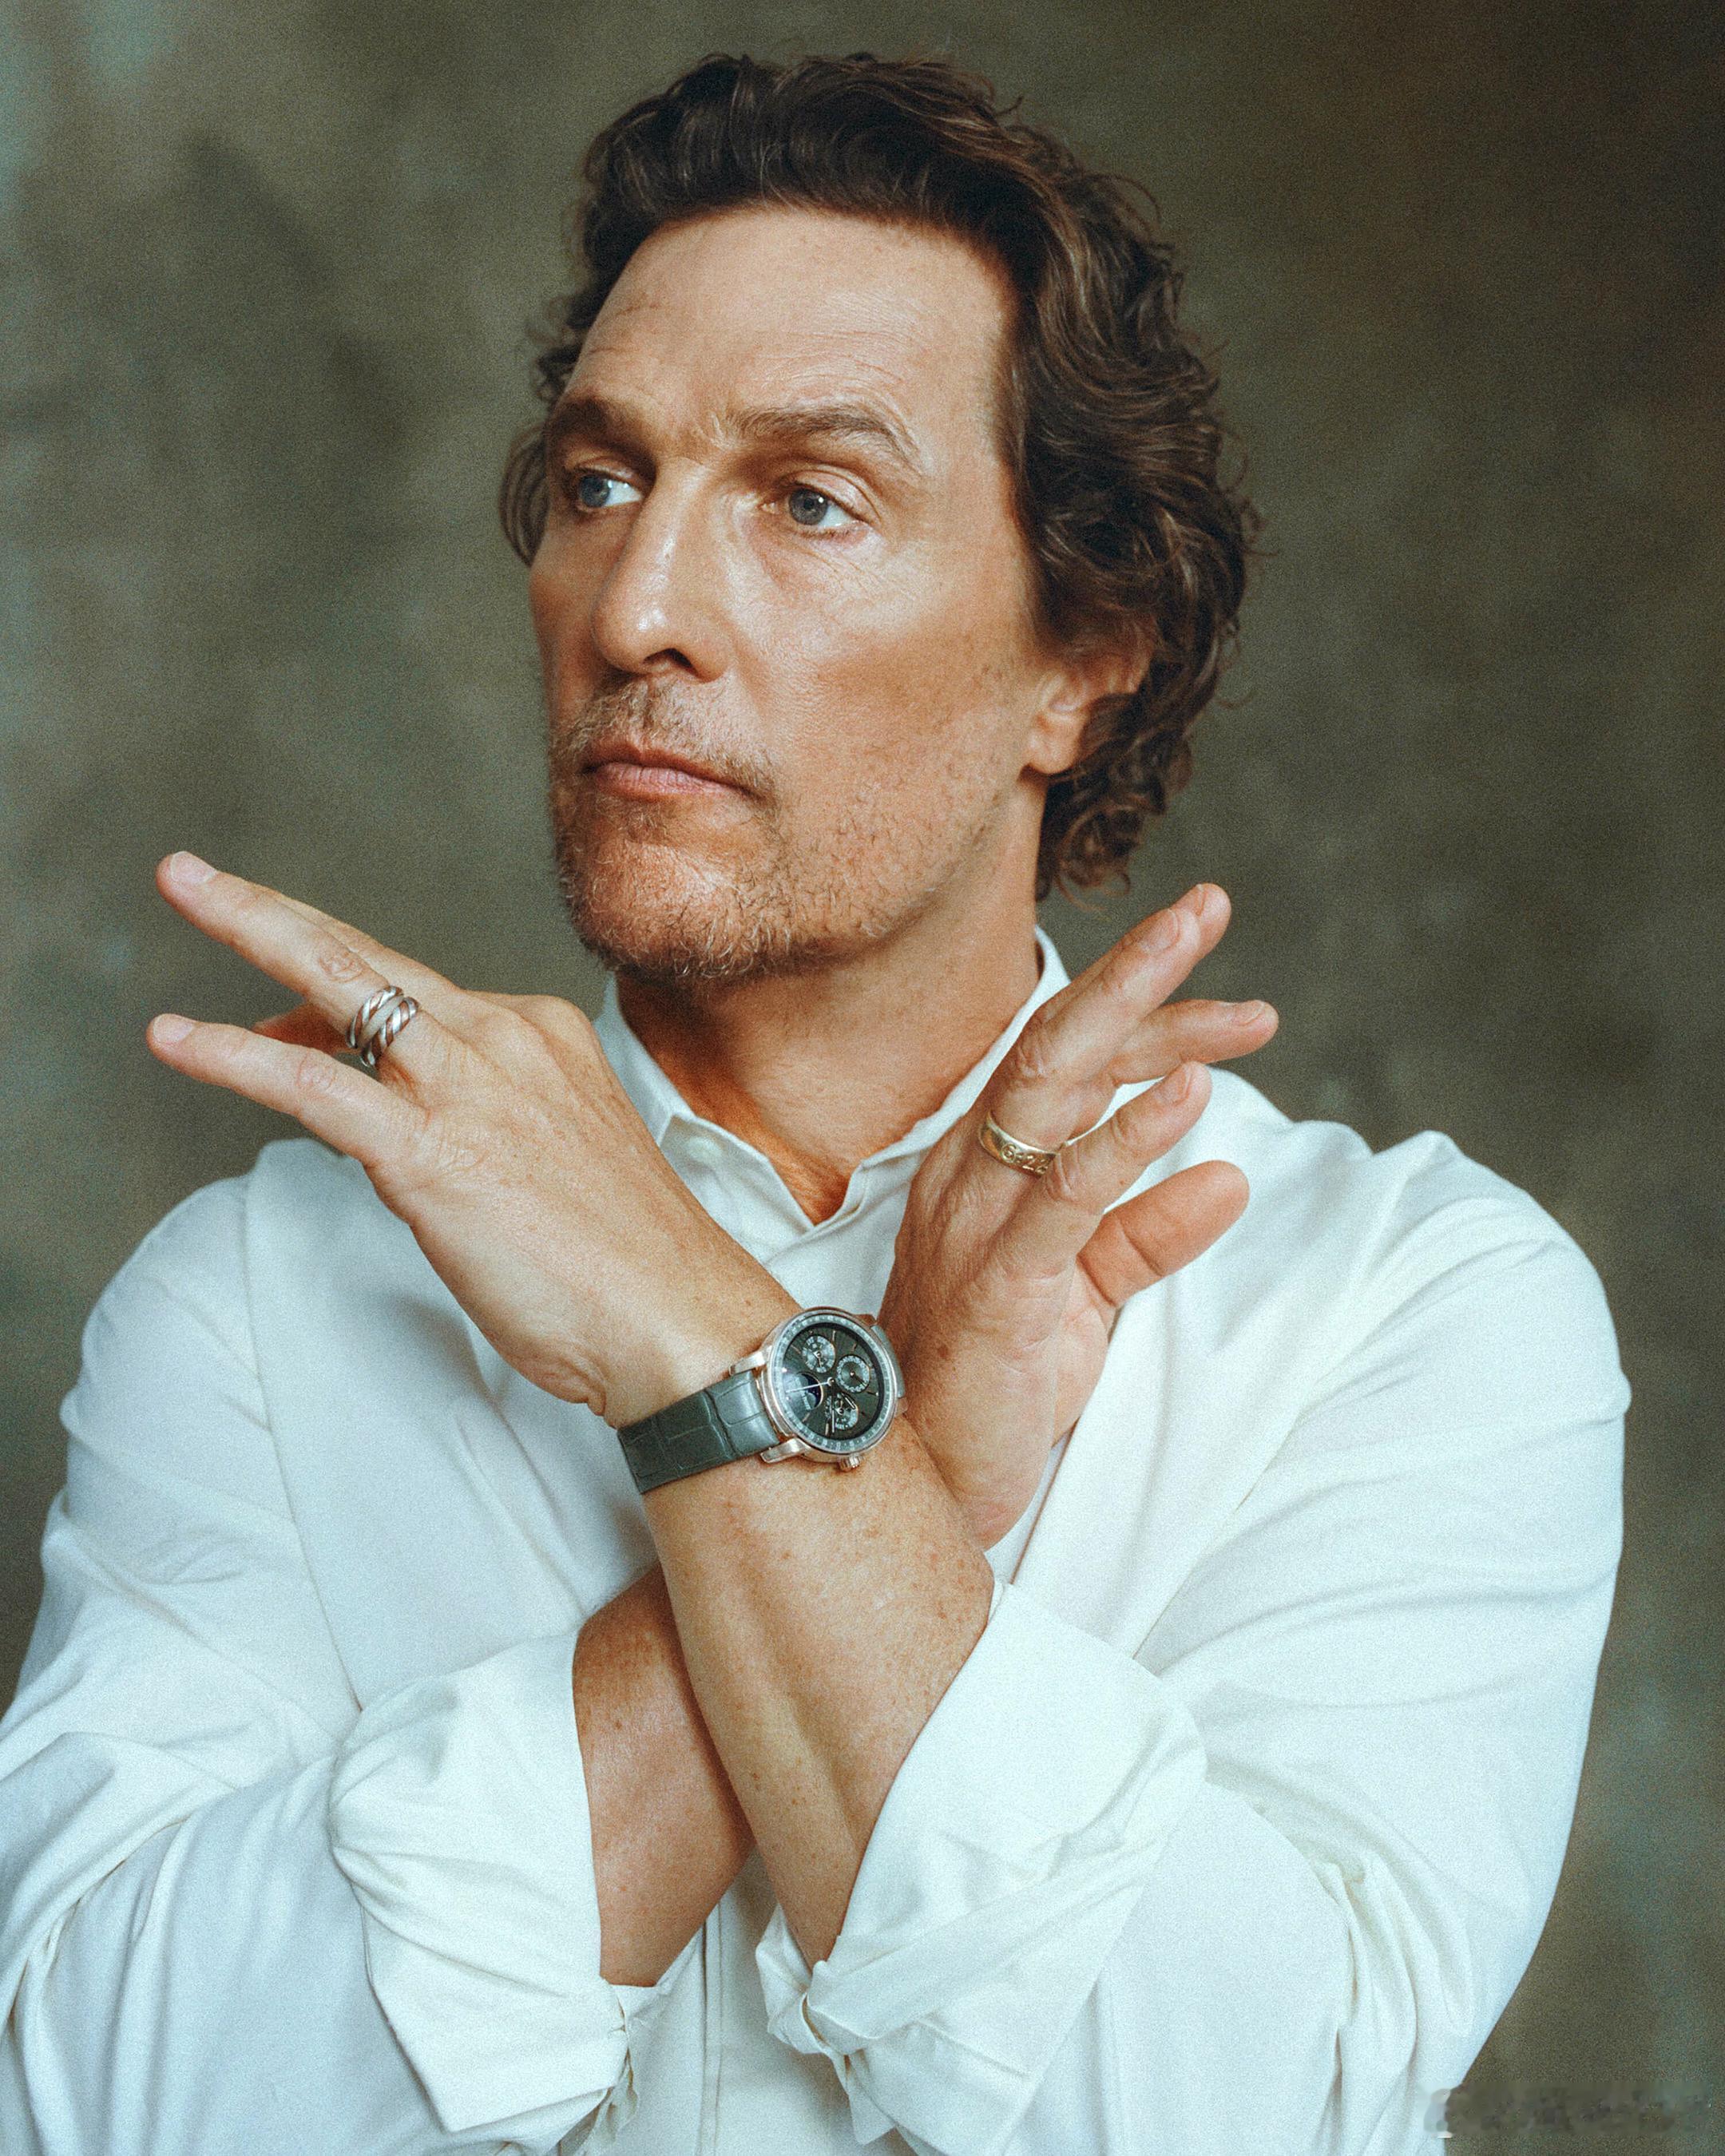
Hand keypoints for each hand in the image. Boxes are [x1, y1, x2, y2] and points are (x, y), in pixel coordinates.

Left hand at [143, 853, 792, 1426]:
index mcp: (538, 1034)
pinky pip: (312, 1084)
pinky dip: (233, 1056)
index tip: (283, 1015)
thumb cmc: (623, 1264)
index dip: (329, 998)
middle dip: (272, 908)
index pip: (414, 992)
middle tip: (192, 873)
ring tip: (180, 888)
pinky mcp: (430, 1151)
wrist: (677, 1317)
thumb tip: (396, 1138)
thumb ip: (477, 1131)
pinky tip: (177, 1040)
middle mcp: (502, 1038)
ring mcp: (466, 1087)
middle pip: (365, 954)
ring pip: (337, 983)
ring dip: (247, 928)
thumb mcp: (554, 1164)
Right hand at [875, 883, 1275, 1547]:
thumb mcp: (1086, 1294)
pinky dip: (1127, 1140)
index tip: (1238, 1001)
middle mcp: (974, 1171)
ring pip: (1051, 1091)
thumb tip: (1233, 1174)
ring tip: (1222, 986)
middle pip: (1057, 1042)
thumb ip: (1148, 1232)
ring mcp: (976, 1221)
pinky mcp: (995, 1286)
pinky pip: (1063, 1198)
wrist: (911, 1484)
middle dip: (1138, 970)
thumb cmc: (992, 1380)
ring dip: (1139, 1024)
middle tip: (1210, 905)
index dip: (1151, 1016)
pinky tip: (1189, 1097)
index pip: (1071, 1062)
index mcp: (989, 1165)